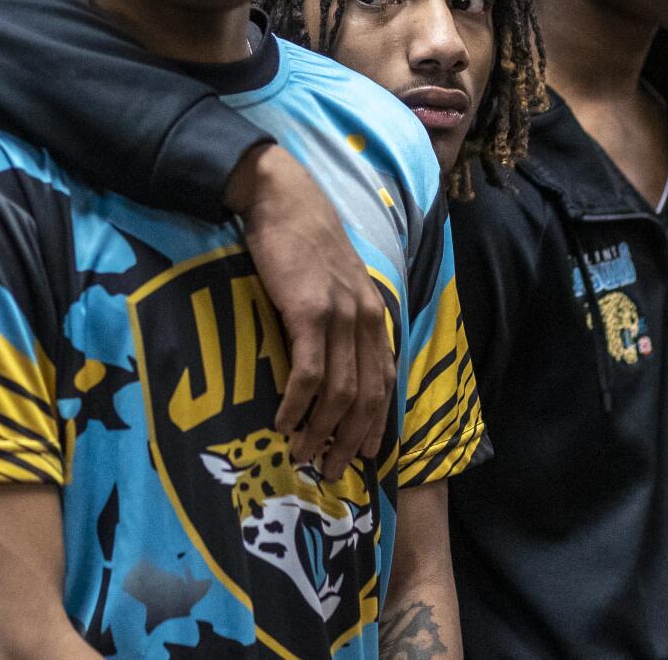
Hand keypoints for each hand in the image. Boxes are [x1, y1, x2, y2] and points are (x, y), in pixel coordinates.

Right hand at [228, 143, 391, 478]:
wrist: (282, 199)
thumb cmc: (302, 240)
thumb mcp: (335, 282)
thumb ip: (340, 318)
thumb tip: (329, 362)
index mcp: (374, 315)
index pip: (385, 383)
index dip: (378, 424)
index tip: (365, 455)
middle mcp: (365, 320)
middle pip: (368, 397)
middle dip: (351, 439)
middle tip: (332, 469)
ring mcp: (339, 316)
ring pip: (340, 392)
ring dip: (321, 430)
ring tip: (302, 455)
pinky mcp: (308, 312)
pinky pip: (308, 372)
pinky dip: (298, 404)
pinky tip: (283, 422)